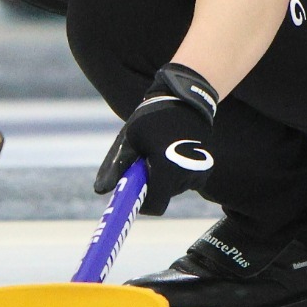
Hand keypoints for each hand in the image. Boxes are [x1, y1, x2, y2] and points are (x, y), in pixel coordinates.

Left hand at [93, 62, 219, 215]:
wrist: (185, 101)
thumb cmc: (151, 119)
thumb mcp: (129, 139)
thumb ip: (117, 167)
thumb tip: (100, 191)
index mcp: (167, 170)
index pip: (155, 206)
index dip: (142, 204)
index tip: (134, 191)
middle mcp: (187, 175)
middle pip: (163, 196)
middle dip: (151, 186)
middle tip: (144, 163)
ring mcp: (200, 173)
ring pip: (174, 189)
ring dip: (163, 178)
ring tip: (160, 152)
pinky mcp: (206, 169)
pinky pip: (185, 181)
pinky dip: (176, 174)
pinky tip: (172, 152)